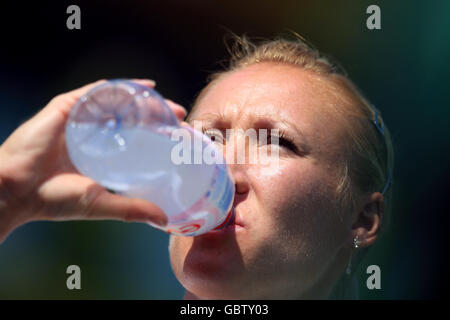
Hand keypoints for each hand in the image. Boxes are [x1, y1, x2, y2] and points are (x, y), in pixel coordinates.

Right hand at [0, 79, 186, 242]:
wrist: (16, 190)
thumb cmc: (55, 200)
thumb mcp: (101, 204)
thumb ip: (132, 209)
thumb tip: (164, 220)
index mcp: (101, 154)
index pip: (135, 138)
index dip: (157, 133)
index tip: (179, 133)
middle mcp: (92, 134)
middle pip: (130, 117)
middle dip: (156, 113)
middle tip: (178, 115)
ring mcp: (79, 119)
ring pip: (115, 102)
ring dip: (142, 99)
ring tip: (164, 101)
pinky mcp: (65, 107)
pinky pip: (95, 92)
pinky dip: (117, 87)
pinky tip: (139, 86)